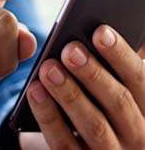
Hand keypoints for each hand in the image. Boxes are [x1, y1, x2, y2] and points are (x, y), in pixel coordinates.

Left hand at [22, 25, 144, 149]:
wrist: (84, 145)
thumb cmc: (100, 104)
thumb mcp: (112, 87)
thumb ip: (112, 66)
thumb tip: (100, 31)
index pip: (139, 79)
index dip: (120, 54)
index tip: (100, 31)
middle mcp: (136, 134)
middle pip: (119, 102)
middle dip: (93, 74)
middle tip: (70, 50)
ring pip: (93, 125)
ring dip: (70, 94)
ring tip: (48, 68)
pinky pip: (63, 142)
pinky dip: (48, 115)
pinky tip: (35, 91)